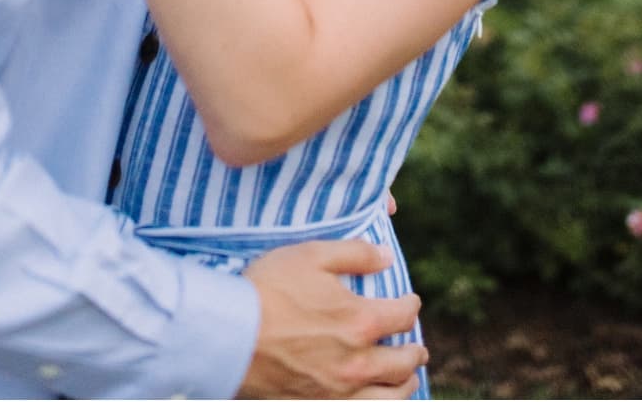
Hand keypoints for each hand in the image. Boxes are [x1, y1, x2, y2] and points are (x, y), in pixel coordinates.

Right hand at [240, 239, 427, 398]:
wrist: (224, 337)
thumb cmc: (266, 291)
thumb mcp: (312, 256)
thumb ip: (356, 254)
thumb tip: (387, 257)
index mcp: (362, 322)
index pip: (404, 316)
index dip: (410, 307)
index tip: (409, 304)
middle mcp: (357, 362)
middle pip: (404, 363)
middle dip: (414, 353)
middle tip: (417, 350)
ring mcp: (336, 393)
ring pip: (389, 398)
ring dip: (403, 387)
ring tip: (406, 381)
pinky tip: (374, 401)